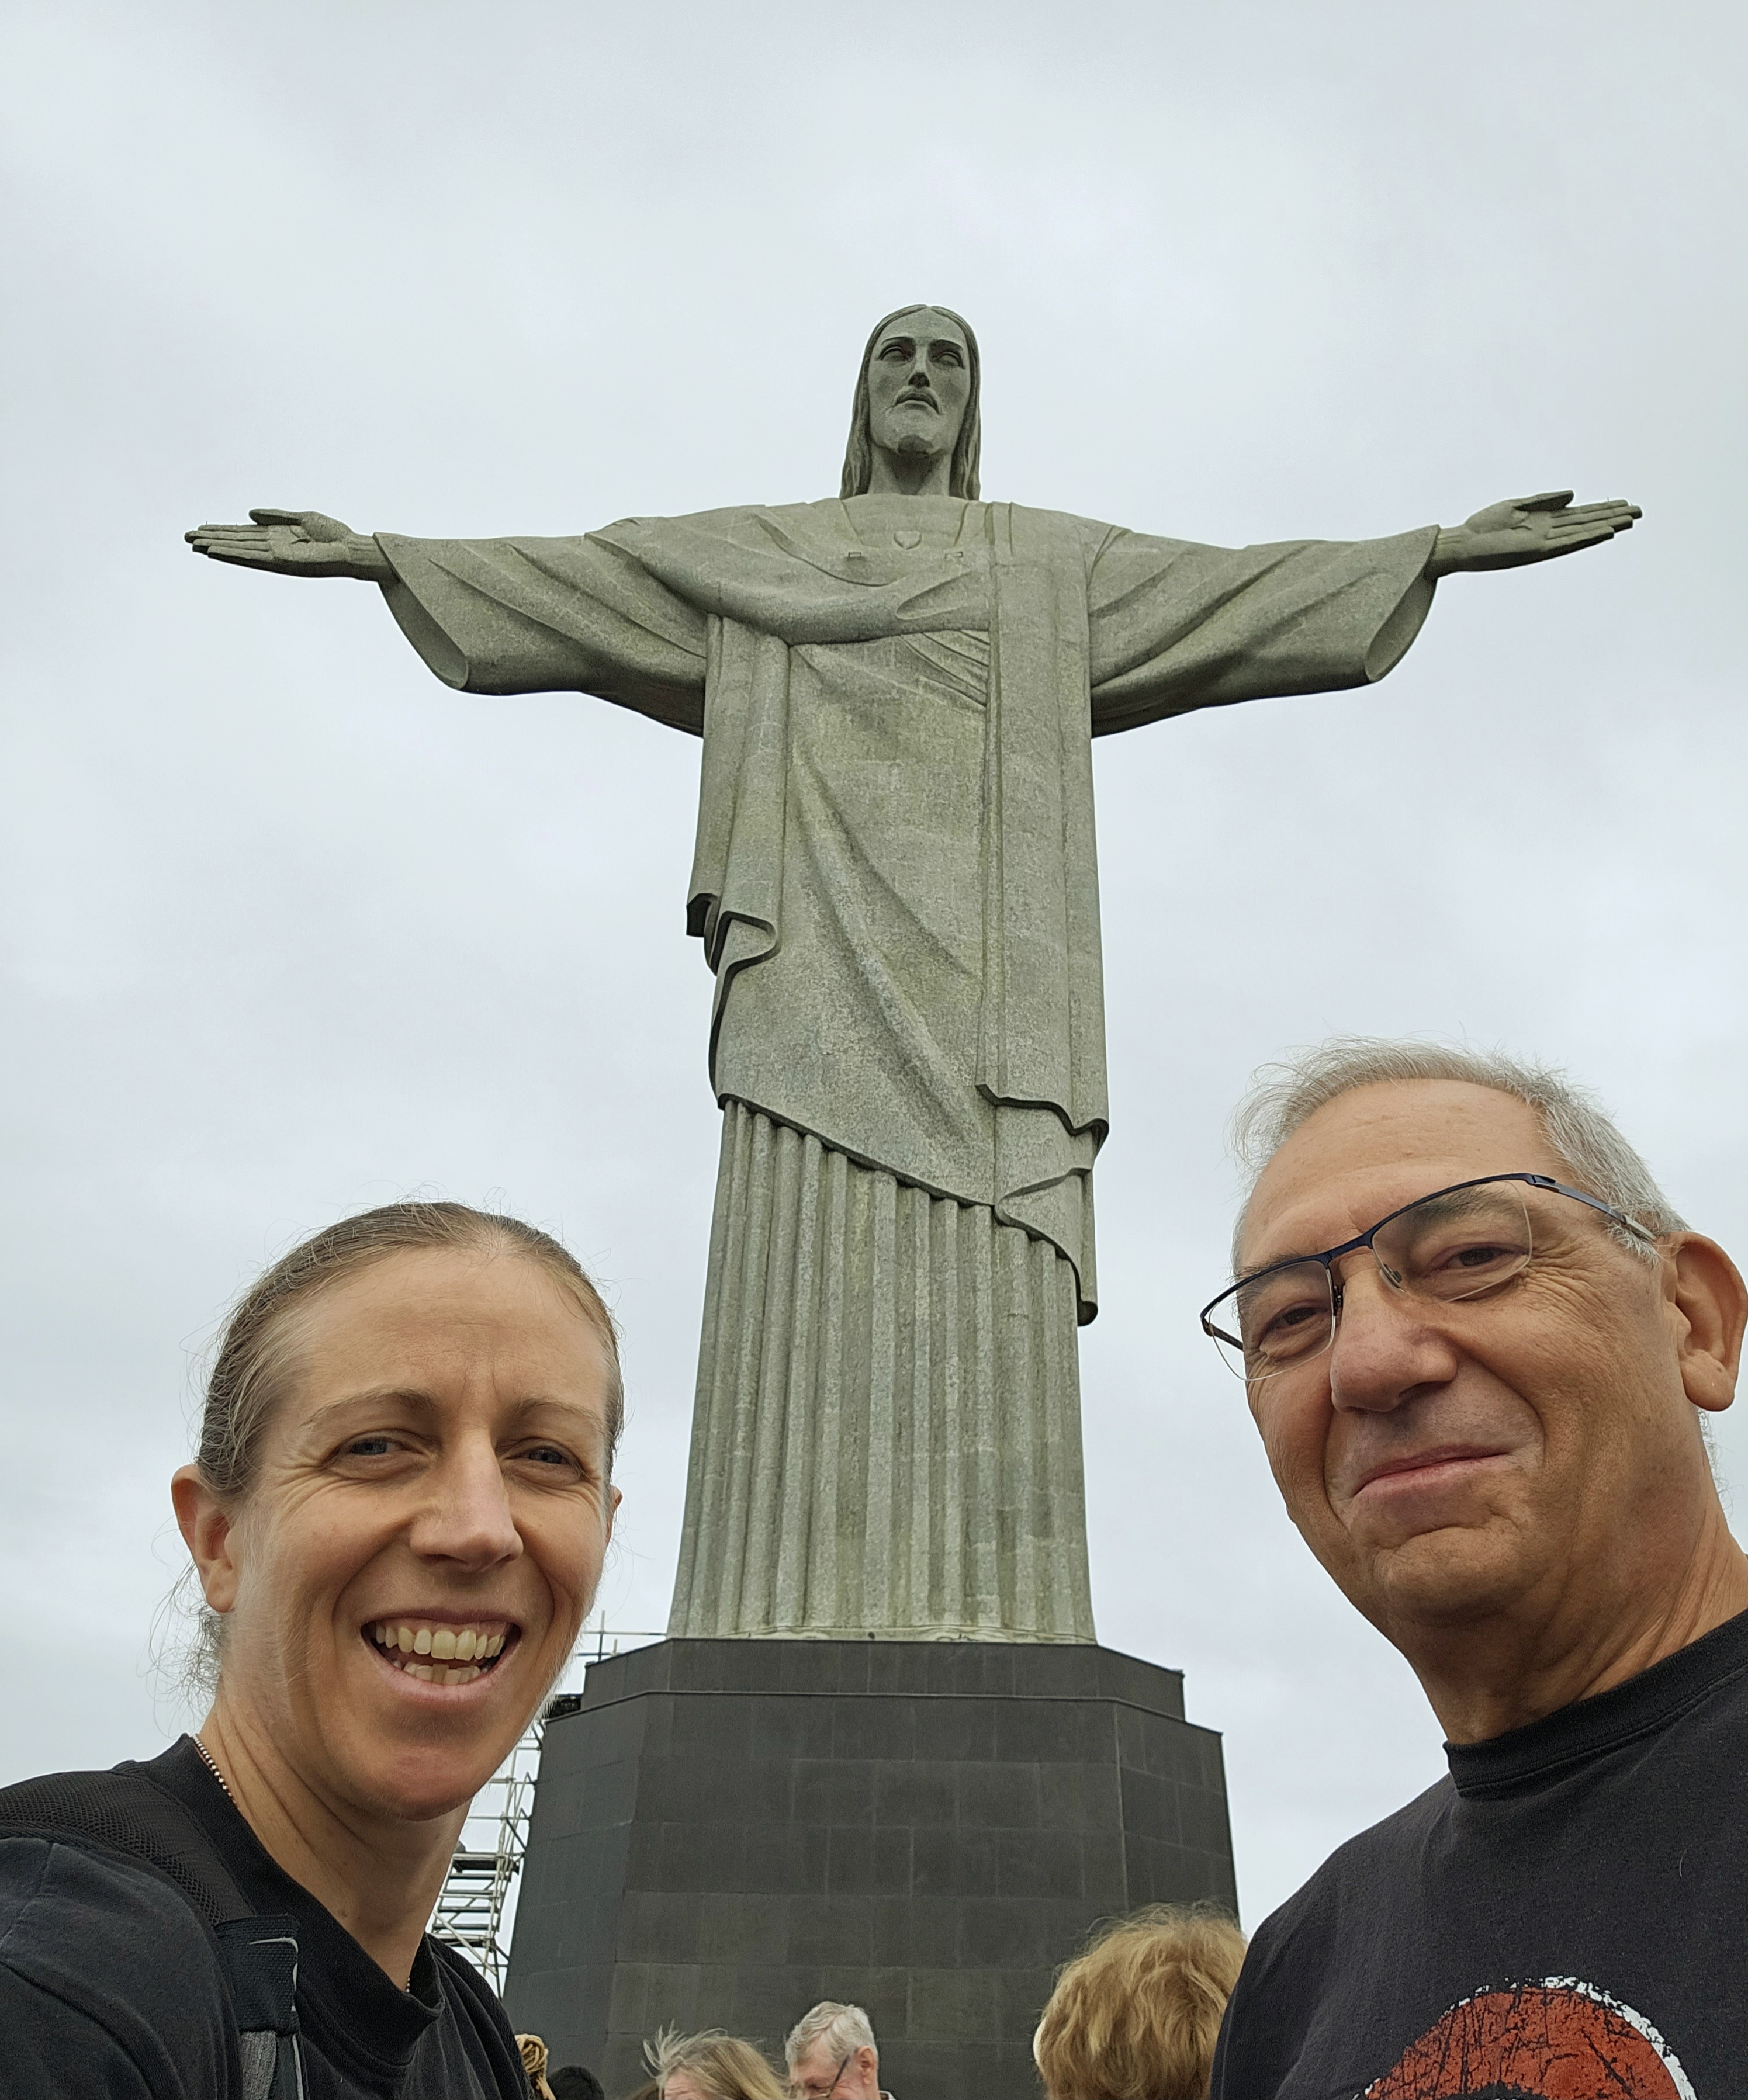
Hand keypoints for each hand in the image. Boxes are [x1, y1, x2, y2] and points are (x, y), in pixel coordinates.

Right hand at [184, 508, 392, 580]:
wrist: (352, 548)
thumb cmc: (333, 535)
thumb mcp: (302, 517)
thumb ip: (275, 515)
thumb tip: (249, 514)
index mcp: (276, 536)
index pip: (243, 534)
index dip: (221, 531)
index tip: (200, 529)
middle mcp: (272, 548)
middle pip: (236, 542)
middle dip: (212, 539)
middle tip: (185, 538)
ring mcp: (275, 556)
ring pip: (239, 551)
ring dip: (216, 547)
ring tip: (194, 545)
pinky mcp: (281, 563)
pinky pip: (252, 558)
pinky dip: (234, 555)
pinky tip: (216, 552)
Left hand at [1427, 491, 1640, 577]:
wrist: (1462, 544)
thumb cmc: (1484, 526)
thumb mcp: (1516, 505)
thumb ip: (1545, 500)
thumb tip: (1574, 494)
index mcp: (1544, 521)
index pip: (1580, 514)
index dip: (1602, 508)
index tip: (1624, 503)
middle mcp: (1548, 532)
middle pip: (1587, 522)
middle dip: (1612, 516)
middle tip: (1639, 512)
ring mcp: (1544, 542)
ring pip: (1582, 533)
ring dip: (1606, 526)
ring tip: (1629, 521)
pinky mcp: (1536, 551)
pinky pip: (1567, 544)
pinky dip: (1586, 537)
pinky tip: (1604, 532)